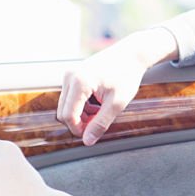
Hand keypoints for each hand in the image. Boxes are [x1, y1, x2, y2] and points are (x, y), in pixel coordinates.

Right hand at [57, 28, 178, 145]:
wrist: (131, 54)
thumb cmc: (126, 75)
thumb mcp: (117, 103)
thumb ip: (101, 123)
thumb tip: (87, 141)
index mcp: (79, 82)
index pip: (68, 116)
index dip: (78, 130)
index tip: (93, 133)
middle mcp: (70, 76)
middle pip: (63, 112)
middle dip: (79, 122)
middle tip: (99, 122)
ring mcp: (69, 74)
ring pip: (66, 106)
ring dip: (81, 114)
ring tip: (101, 111)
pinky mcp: (72, 75)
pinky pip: (70, 98)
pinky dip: (81, 106)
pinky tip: (97, 104)